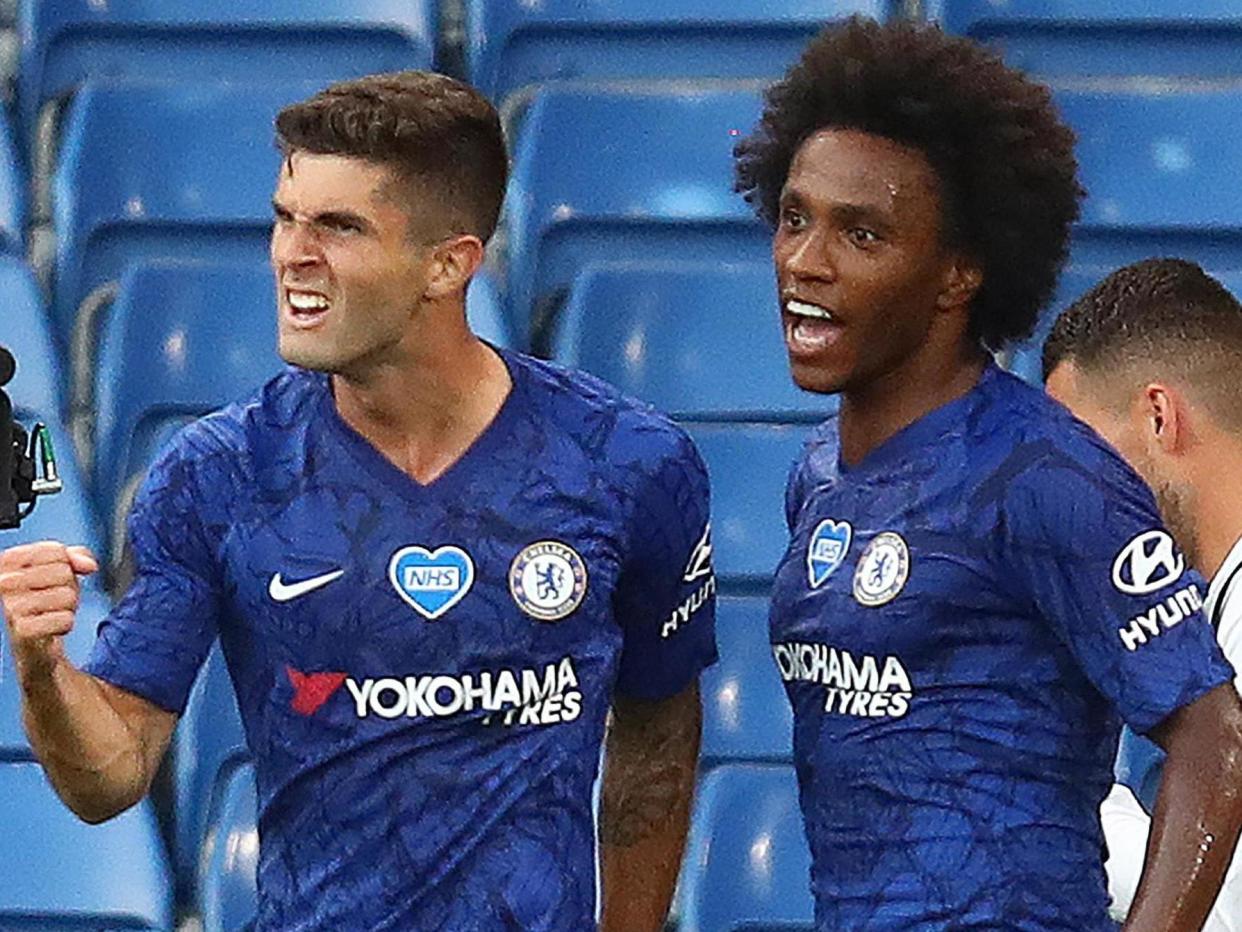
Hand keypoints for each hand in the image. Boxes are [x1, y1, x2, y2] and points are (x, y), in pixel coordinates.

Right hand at [0, 541, 98, 674]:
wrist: (32, 643)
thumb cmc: (43, 601)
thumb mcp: (59, 570)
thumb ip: (74, 557)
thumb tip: (89, 565)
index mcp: (7, 562)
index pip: (55, 551)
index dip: (67, 565)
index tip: (55, 579)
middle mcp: (3, 582)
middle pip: (63, 572)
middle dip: (68, 588)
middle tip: (52, 601)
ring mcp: (9, 607)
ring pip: (67, 596)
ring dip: (68, 608)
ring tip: (50, 613)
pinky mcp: (22, 631)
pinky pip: (66, 619)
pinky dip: (65, 625)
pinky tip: (50, 629)